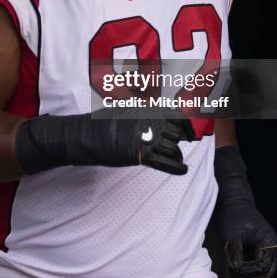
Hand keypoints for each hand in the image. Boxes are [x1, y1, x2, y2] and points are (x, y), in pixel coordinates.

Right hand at [16, 106, 194, 175]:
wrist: (87, 135)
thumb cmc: (103, 122)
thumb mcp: (125, 109)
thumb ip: (142, 112)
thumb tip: (157, 116)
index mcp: (147, 108)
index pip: (176, 114)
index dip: (186, 125)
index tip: (189, 133)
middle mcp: (150, 121)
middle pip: (174, 133)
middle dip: (178, 141)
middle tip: (180, 146)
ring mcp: (146, 138)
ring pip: (171, 148)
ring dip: (176, 154)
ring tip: (178, 159)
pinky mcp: (142, 155)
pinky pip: (166, 163)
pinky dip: (177, 167)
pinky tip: (183, 170)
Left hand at [214, 146, 276, 277]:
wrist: (232, 203)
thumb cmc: (233, 215)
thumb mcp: (232, 233)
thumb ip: (236, 250)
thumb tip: (236, 269)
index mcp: (269, 243)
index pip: (263, 266)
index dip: (249, 272)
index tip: (234, 272)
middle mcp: (270, 248)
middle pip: (265, 274)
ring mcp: (264, 251)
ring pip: (261, 274)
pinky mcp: (256, 251)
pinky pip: (254, 268)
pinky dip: (246, 274)